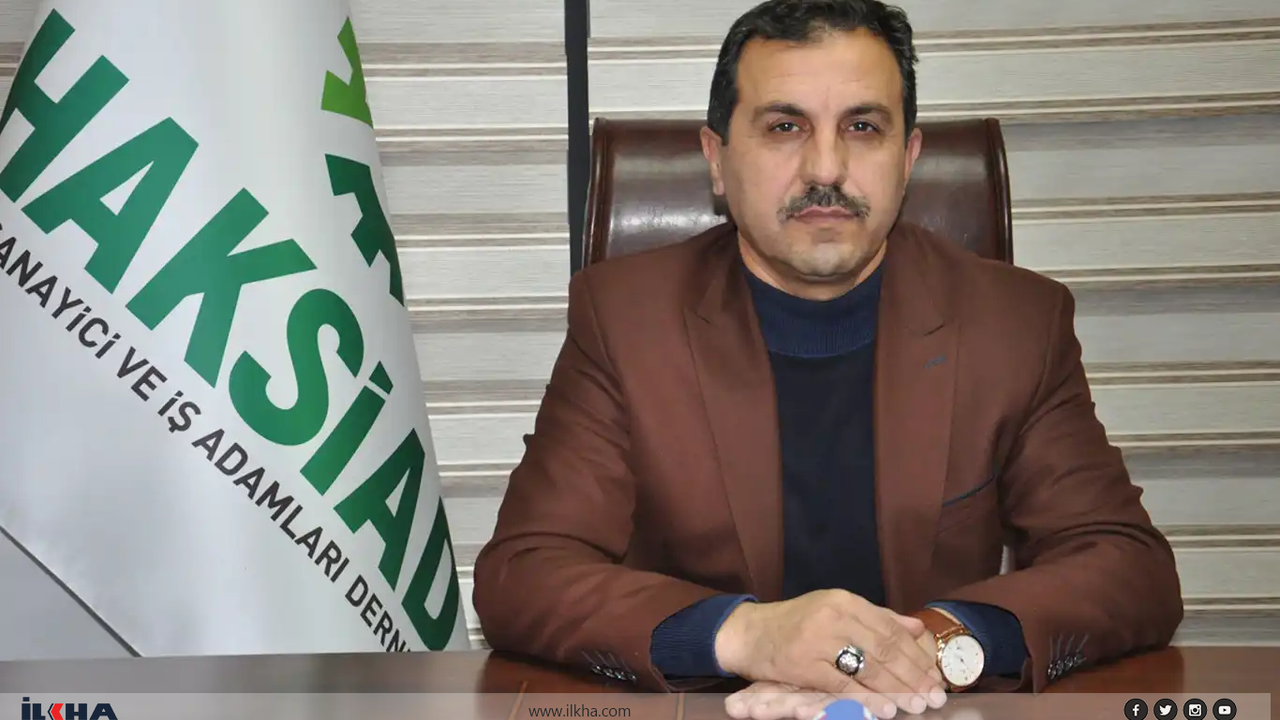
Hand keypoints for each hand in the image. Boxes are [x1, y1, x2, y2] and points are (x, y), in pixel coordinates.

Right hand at [715, 589, 946, 717]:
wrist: (748, 633)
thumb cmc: (795, 624)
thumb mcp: (835, 610)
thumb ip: (876, 618)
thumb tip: (917, 628)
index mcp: (845, 601)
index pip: (890, 629)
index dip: (916, 655)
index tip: (935, 676)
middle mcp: (833, 615)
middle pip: (884, 649)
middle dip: (913, 676)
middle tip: (934, 697)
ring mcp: (817, 639)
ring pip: (868, 667)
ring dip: (897, 690)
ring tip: (918, 705)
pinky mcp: (803, 663)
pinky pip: (842, 684)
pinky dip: (867, 698)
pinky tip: (885, 709)